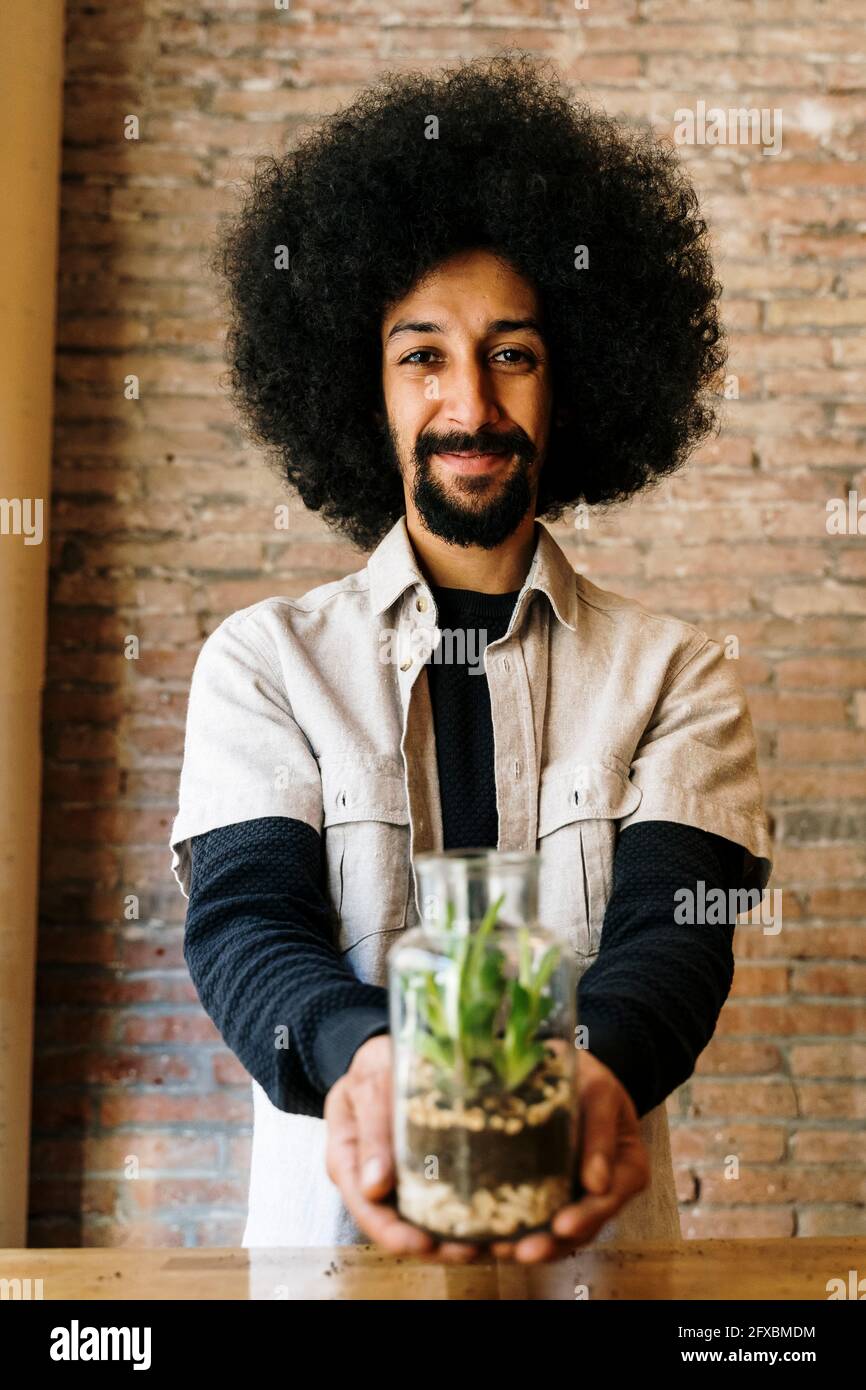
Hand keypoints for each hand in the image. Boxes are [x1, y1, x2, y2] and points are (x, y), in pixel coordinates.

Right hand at [324, 1034, 482, 1262]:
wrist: (389, 1051)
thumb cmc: (373, 1065)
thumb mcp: (367, 1087)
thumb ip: (371, 1130)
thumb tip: (374, 1185)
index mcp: (348, 1163)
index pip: (367, 1210)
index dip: (394, 1233)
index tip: (424, 1243)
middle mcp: (374, 1179)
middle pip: (399, 1225)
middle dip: (434, 1245)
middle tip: (471, 1250)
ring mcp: (402, 1176)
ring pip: (425, 1217)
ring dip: (456, 1235)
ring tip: (492, 1242)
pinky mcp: (429, 1168)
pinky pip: (447, 1195)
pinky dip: (469, 1209)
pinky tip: (496, 1215)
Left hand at [488, 1050, 649, 1262]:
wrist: (573, 1073)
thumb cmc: (591, 1080)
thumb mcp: (601, 1093)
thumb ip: (600, 1133)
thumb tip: (597, 1183)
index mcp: (627, 1170)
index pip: (609, 1200)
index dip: (586, 1217)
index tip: (562, 1226)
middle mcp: (603, 1193)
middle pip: (581, 1228)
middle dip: (551, 1244)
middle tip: (523, 1250)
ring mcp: (575, 1198)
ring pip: (555, 1235)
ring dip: (526, 1247)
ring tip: (497, 1251)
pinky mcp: (547, 1195)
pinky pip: (532, 1219)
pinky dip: (509, 1232)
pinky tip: (481, 1239)